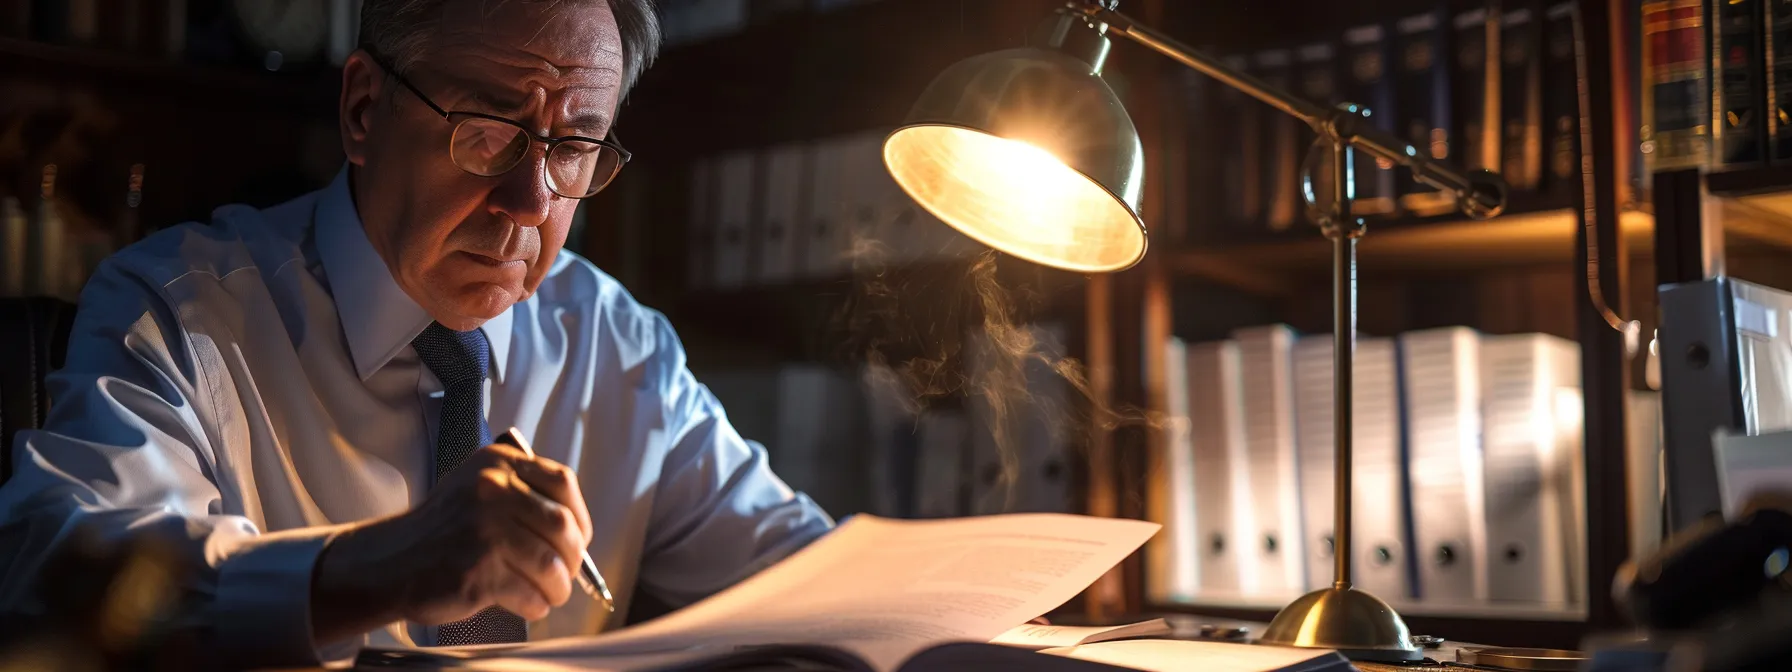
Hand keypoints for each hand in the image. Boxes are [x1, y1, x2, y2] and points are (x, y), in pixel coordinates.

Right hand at [310, 443, 593, 644]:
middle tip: (567, 573)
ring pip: (550, 563)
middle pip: (561, 525)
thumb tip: (576, 531)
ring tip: (551, 593)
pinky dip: (537, 604)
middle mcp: (492, 489)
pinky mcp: (478, 570)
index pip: (562, 482)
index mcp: (498, 463)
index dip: (579, 515)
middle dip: (572, 557)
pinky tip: (529, 604)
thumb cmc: (444, 530)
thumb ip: (524, 494)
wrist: (390, 562)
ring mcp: (484, 530)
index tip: (578, 537)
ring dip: (558, 587)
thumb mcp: (479, 487)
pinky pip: (529, 592)